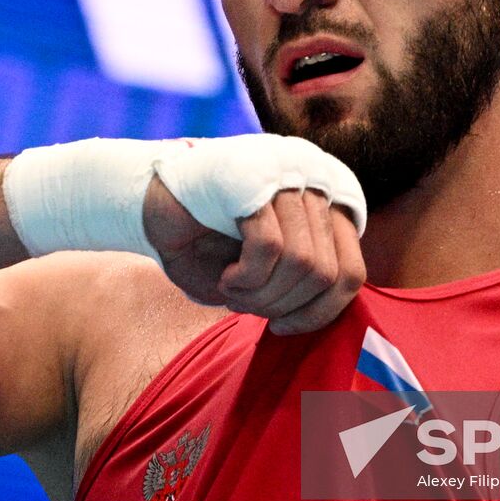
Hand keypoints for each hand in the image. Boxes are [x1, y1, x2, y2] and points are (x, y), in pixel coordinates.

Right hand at [143, 176, 365, 334]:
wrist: (147, 202)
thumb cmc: (207, 240)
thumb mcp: (265, 264)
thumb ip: (302, 279)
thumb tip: (325, 315)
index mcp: (327, 197)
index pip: (352, 271)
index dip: (322, 312)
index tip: (283, 327)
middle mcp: (315, 178)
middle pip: (328, 273)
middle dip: (283, 306)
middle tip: (246, 306)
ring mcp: (286, 173)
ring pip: (302, 263)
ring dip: (262, 296)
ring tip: (233, 292)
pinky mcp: (254, 179)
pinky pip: (270, 249)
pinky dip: (247, 279)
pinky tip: (226, 279)